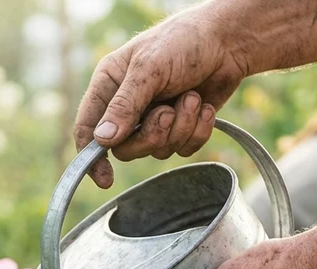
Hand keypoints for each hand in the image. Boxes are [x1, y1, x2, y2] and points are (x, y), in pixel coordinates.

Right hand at [73, 1, 252, 187]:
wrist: (229, 42)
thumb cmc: (183, 42)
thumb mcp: (150, 69)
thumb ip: (125, 105)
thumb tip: (103, 140)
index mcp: (109, 85)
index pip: (87, 128)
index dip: (91, 157)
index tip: (105, 178)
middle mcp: (127, 105)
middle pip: (125, 148)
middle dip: (152, 136)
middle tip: (168, 113)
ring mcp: (154, 118)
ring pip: (158, 150)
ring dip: (180, 127)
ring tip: (191, 97)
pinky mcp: (181, 127)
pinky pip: (183, 149)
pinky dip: (197, 131)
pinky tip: (205, 107)